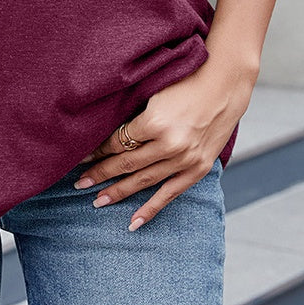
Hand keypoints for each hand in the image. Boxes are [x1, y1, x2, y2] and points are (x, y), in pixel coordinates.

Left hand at [72, 54, 254, 231]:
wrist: (224, 85)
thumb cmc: (186, 82)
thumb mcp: (155, 93)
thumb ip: (136, 116)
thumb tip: (108, 135)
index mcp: (155, 121)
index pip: (117, 142)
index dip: (97, 151)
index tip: (82, 156)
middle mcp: (170, 144)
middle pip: (126, 163)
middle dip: (100, 174)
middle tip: (79, 183)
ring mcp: (185, 159)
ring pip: (144, 181)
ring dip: (119, 192)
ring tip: (97, 201)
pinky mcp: (198, 169)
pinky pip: (170, 193)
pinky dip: (151, 209)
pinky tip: (133, 222)